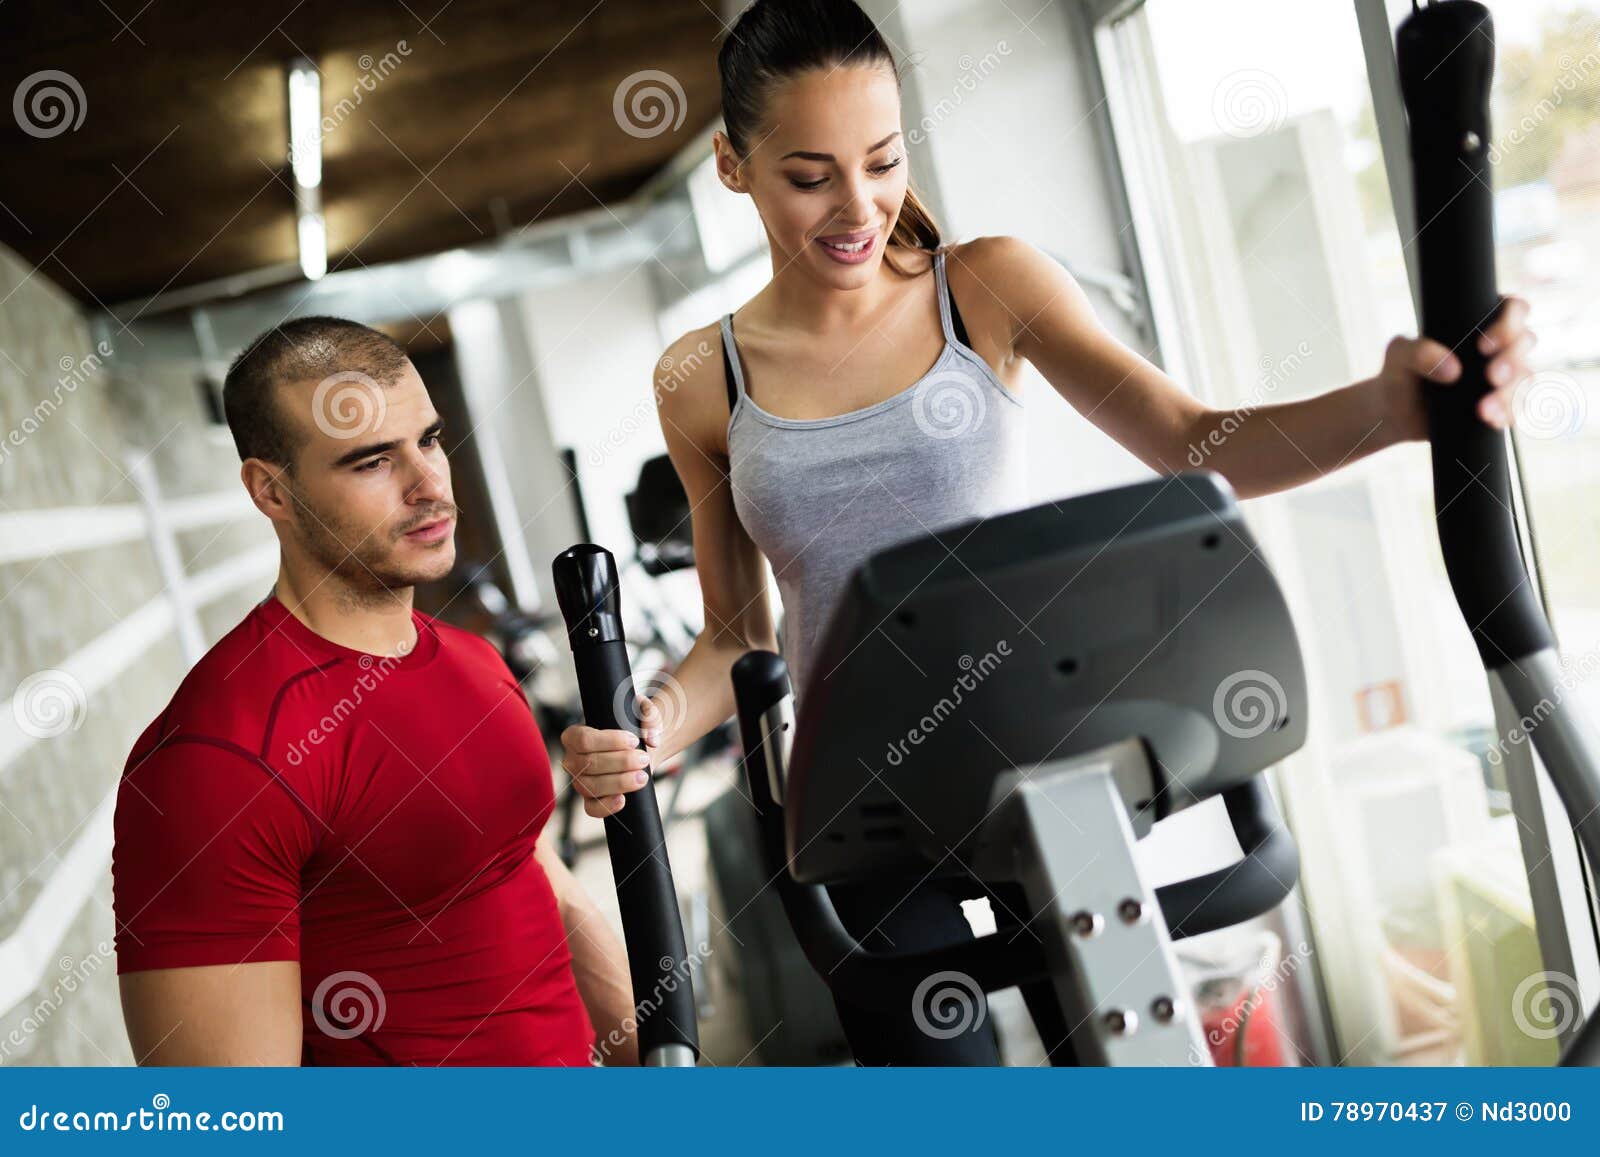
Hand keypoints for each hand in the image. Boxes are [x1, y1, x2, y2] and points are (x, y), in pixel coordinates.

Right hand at [559, 696, 660, 818]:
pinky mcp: (590, 799)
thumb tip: (652, 738)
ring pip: (591, 786)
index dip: (609, 742)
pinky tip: (623, 799)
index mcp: (574, 735)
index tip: (634, 741)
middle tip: (644, 758)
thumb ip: (648, 715)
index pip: (583, 739)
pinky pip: (592, 808)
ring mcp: (579, 781)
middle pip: (589, 764)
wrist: (640, 748)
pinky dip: (606, 806)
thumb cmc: (633, 728)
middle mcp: (572, 760)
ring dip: (619, 782)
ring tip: (642, 777)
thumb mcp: (641, 712)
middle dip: (621, 762)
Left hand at [1382, 295, 1536, 438]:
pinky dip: (1507, 414)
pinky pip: (1518, 407)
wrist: (1395, 412)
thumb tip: (1452, 369)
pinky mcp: (1500, 403)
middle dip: (1512, 359)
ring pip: (1525, 377)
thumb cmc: (1400, 373)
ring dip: (1509, 393)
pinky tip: (1490, 420)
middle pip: (1526, 342)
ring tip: (1483, 409)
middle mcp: (1498, 346)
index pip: (1512, 309)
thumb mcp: (1399, 355)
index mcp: (1478, 322)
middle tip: (1490, 376)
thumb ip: (1418, 352)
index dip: (1509, 322)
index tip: (1484, 345)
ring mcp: (1502, 375)